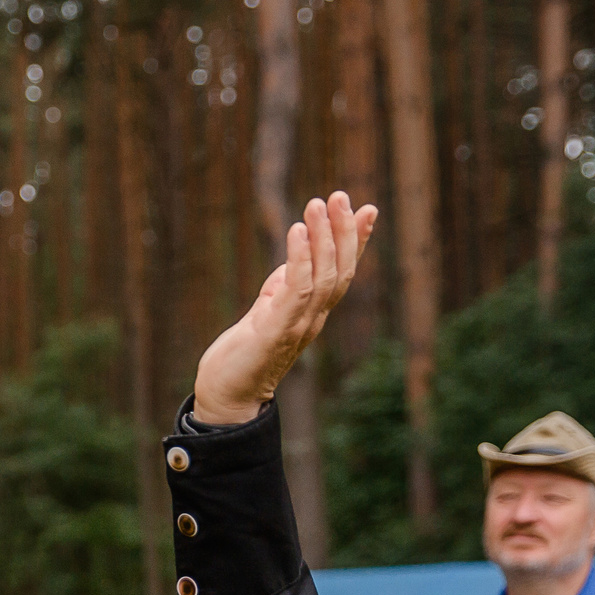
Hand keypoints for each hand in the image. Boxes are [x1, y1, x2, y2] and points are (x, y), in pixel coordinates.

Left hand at [191, 192, 374, 422]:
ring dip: (323, 238)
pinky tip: (296, 232)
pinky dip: (299, 258)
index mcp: (313, 313)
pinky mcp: (276, 330)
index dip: (357, 241)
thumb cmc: (243, 357)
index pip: (343, 271)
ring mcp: (298, 325)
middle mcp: (313, 318)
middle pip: (342, 270)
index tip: (368, 208)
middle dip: (344, 231)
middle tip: (341, 196)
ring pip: (324, 276)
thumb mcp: (266, 312)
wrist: (227, 398)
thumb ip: (283, 287)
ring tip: (318, 204)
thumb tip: (296, 256)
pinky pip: (296, 289)